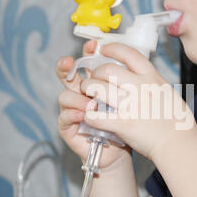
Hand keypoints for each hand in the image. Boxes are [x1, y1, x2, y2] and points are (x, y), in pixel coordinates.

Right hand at [56, 41, 130, 167]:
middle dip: (66, 67)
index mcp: (96, 83)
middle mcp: (82, 94)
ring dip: (76, 97)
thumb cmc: (126, 123)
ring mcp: (74, 109)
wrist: (121, 150)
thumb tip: (132, 62)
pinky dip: (72, 114)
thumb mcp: (129, 100)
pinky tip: (82, 115)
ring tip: (90, 103)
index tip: (93, 46)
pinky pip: (64, 117)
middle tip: (68, 63)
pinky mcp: (69, 127)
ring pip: (65, 95)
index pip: (89, 64)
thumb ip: (127, 83)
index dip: (88, 53)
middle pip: (68, 75)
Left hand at [81, 43, 195, 161]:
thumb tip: (141, 76)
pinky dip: (90, 116)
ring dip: (88, 90)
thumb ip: (152, 83)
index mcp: (152, 78)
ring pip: (98, 89)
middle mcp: (140, 87)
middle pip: (108, 70)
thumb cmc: (177, 121)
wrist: (178, 143)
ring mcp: (131, 105)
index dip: (112, 48)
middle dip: (95, 73)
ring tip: (87, 94)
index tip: (103, 49)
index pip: (129, 53)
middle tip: (92, 79)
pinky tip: (90, 117)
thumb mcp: (167, 92)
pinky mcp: (124, 124)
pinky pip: (98, 116)